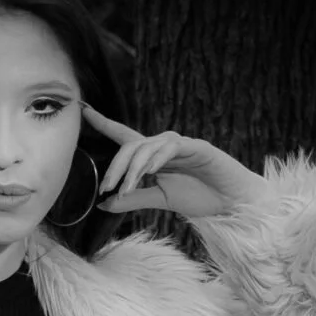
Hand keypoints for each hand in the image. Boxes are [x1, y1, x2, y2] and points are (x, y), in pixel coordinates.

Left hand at [81, 104, 274, 218]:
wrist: (230, 202)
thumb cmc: (199, 198)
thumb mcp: (160, 200)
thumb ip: (133, 199)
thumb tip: (103, 204)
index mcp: (155, 158)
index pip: (126, 138)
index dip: (105, 124)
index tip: (84, 111)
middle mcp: (164, 147)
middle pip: (131, 146)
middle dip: (116, 166)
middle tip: (107, 188)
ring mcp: (180, 145)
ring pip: (147, 147)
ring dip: (133, 168)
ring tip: (125, 188)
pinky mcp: (197, 148)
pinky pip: (171, 147)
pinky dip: (157, 158)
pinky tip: (150, 171)